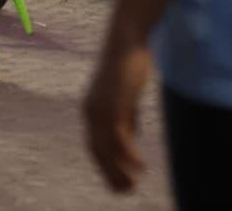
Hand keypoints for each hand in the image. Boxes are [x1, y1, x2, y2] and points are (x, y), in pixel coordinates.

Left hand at [83, 39, 151, 192]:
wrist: (126, 41)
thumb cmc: (127, 66)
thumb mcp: (125, 96)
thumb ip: (126, 116)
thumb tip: (131, 136)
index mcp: (91, 110)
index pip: (94, 146)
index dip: (105, 165)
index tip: (118, 180)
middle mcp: (90, 112)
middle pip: (97, 152)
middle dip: (110, 174)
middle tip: (125, 191)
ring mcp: (100, 109)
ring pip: (107, 149)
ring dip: (119, 171)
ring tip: (133, 186)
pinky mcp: (114, 105)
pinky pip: (119, 138)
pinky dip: (129, 156)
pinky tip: (141, 167)